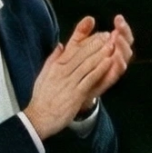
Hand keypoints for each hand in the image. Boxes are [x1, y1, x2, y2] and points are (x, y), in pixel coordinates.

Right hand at [24, 18, 122, 137]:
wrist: (39, 118)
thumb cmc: (43, 97)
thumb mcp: (44, 74)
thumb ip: (53, 59)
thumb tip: (61, 45)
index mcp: (55, 66)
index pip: (73, 49)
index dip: (87, 40)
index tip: (99, 34)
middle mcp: (62, 72)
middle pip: (82, 54)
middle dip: (96, 43)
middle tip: (109, 35)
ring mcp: (69, 82)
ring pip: (87, 64)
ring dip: (101, 53)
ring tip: (112, 45)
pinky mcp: (76, 94)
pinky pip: (90, 79)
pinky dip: (100, 70)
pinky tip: (109, 62)